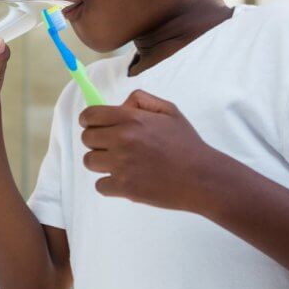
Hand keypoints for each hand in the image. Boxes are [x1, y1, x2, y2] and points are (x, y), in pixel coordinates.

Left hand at [79, 90, 221, 212]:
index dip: (89, 120)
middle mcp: (122, 140)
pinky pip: (100, 185)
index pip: (90, 115)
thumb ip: (141, 100)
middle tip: (112, 146)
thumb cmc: (186, 144)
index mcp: (131, 119)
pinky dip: (110, 184)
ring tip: (120, 163)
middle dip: (97, 141)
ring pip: (89, 161)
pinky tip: (126, 179)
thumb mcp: (169, 111)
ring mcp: (121, 165)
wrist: (201, 177)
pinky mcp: (124, 187)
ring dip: (101, 162)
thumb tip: (120, 105)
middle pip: (86, 138)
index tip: (92, 125)